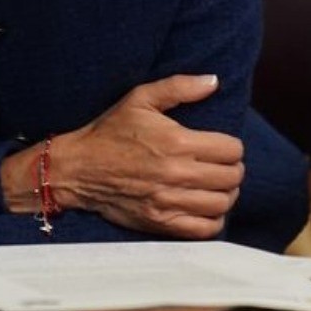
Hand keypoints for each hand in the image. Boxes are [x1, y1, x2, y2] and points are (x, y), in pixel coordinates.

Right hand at [46, 75, 243, 238]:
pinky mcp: (161, 222)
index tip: (222, 145)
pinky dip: (214, 219)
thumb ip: (179, 87)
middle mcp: (176, 173)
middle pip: (232, 177)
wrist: (78, 168)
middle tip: (221, 164)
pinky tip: (205, 206)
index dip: (232, 146)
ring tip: (216, 184)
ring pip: (223, 203)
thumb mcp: (140, 98)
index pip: (231, 150)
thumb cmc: (110, 131)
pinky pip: (206, 229)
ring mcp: (169, 201)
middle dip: (232, 168)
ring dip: (225, 193)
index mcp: (176, 141)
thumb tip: (213, 81)